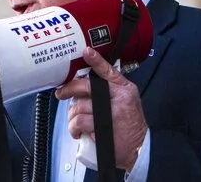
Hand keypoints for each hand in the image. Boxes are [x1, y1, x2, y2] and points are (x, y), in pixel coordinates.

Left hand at [55, 47, 146, 170]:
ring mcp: (111, 113)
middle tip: (61, 93)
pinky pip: (79, 122)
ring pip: (79, 107)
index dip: (96, 60)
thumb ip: (109, 92)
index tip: (87, 51)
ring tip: (76, 122)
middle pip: (86, 86)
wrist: (139, 149)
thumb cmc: (130, 127)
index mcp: (124, 89)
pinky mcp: (102, 127)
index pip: (108, 71)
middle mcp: (119, 98)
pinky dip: (74, 128)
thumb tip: (83, 87)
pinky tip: (78, 132)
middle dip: (69, 89)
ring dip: (72, 117)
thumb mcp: (126, 103)